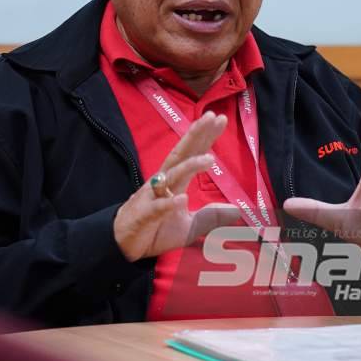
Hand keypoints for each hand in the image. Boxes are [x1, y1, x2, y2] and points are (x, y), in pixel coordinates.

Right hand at [114, 112, 240, 261]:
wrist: (124, 244)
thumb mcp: (189, 225)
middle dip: (195, 135)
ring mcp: (153, 197)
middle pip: (181, 154)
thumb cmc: (155, 229)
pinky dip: (169, 204)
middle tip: (211, 116)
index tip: (220, 118)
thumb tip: (236, 210)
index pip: (193, 153)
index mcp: (176, 181)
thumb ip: (211, 216)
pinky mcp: (145, 216)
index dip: (206, 137)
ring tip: (209, 158)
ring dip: (189, 167)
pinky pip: (158, 208)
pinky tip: (181, 199)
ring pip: (171, 177)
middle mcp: (164, 183)